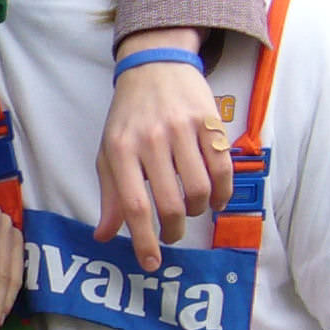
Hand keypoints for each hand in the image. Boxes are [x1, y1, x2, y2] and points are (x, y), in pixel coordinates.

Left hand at [95, 34, 233, 271]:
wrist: (155, 66)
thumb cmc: (128, 117)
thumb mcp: (109, 152)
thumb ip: (110, 195)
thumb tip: (105, 236)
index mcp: (120, 150)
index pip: (135, 205)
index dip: (144, 240)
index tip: (151, 263)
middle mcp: (151, 140)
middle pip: (171, 203)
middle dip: (173, 230)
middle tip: (171, 235)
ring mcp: (183, 130)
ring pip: (200, 190)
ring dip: (198, 211)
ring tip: (190, 210)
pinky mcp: (210, 122)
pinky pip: (223, 169)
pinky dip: (223, 193)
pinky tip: (216, 199)